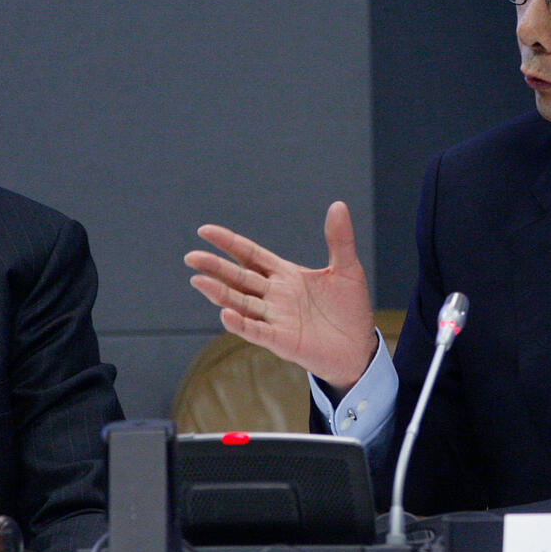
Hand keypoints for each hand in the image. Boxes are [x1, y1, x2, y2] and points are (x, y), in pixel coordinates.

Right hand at [183, 201, 376, 389]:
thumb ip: (340, 240)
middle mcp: (275, 295)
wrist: (359, 346)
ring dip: (220, 293)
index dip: (229, 243)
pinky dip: (241, 324)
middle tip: (191, 256)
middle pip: (239, 277)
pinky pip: (257, 331)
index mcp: (286, 275)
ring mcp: (276, 318)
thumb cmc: (349, 308)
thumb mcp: (347, 269)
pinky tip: (226, 314)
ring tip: (198, 281)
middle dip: (215, 267)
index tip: (205, 231)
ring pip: (241, 302)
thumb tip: (338, 205)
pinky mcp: (282, 340)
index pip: (251, 255)